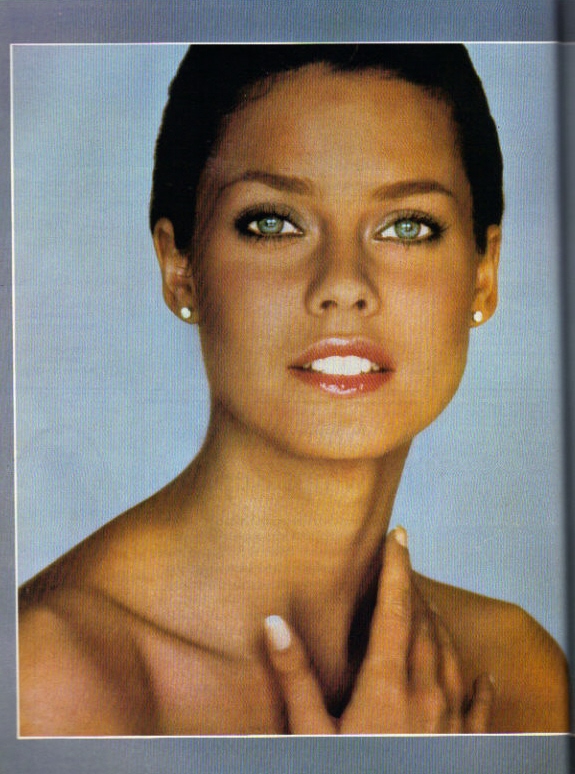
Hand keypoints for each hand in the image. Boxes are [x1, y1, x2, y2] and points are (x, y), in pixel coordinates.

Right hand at [264, 527, 493, 733]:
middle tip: (402, 567)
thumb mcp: (310, 734)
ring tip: (428, 606)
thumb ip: (295, 678)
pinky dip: (479, 684)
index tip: (399, 536)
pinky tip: (482, 675)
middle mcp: (426, 695)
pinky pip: (478, 707)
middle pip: (425, 626)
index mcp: (387, 685)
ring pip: (451, 656)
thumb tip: (275, 623)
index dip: (397, 569)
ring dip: (439, 625)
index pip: (396, 611)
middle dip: (413, 591)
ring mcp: (450, 723)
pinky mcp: (464, 749)